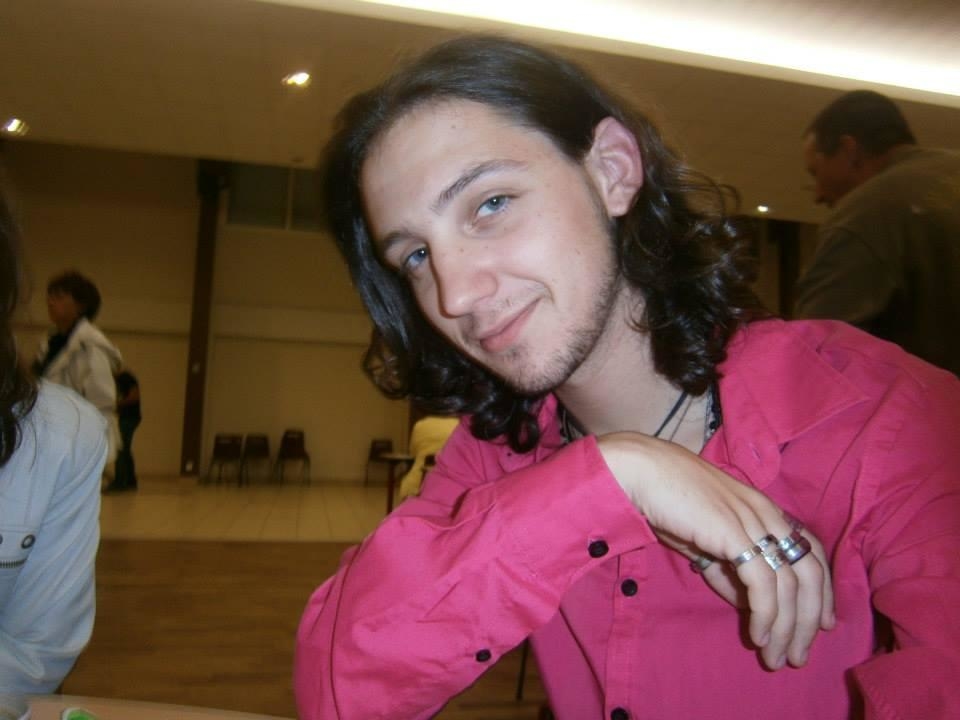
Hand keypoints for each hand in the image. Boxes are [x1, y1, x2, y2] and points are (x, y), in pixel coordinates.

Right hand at [598, 432, 834, 669]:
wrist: (641, 472)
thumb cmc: (666, 500)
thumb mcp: (703, 539)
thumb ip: (725, 568)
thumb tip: (745, 601)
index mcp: (764, 509)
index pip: (811, 549)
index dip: (822, 588)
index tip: (821, 623)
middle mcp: (768, 514)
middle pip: (810, 572)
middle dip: (810, 619)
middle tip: (799, 655)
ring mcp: (754, 523)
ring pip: (791, 584)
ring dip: (787, 628)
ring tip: (776, 657)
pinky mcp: (735, 535)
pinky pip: (763, 585)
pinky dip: (766, 615)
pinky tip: (759, 636)